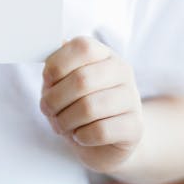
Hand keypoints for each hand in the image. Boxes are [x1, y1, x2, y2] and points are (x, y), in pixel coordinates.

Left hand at [40, 36, 143, 173]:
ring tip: (62, 125)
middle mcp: (122, 71)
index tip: (47, 81)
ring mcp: (132, 99)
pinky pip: (100, 131)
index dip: (56, 65)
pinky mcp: (135, 127)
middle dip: (55, 99)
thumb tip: (58, 43)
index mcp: (104, 53)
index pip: (82, 47)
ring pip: (89, 108)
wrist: (104, 140)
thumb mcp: (62, 82)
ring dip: (65, 120)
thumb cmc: (78, 104)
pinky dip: (82, 136)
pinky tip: (81, 135)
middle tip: (48, 109)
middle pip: (82, 80)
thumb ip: (57, 65)